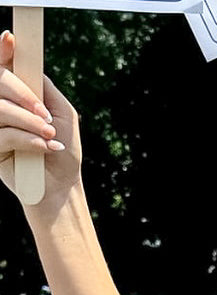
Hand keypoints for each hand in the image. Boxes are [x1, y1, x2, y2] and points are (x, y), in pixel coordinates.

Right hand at [0, 30, 80, 204]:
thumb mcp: (62, 112)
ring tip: (50, 134)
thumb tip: (26, 62)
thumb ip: (44, 87)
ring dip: (28, 121)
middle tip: (45, 113)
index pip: (2, 67)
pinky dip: (28, 140)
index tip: (10, 39)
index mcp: (16, 95)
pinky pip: (4, 135)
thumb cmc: (63, 149)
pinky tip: (45, 148)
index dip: (2, 50)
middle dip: (22, 93)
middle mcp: (2, 107)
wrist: (61, 186)